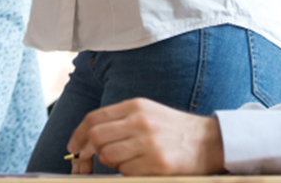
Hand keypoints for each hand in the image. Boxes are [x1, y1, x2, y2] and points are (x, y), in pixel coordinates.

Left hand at [67, 98, 224, 175]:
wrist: (208, 141)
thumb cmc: (173, 129)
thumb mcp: (147, 112)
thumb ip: (120, 120)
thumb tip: (88, 136)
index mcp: (135, 106)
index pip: (94, 118)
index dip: (78, 134)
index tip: (73, 147)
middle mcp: (140, 122)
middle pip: (97, 137)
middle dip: (89, 151)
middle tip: (92, 159)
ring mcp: (148, 144)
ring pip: (109, 157)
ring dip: (111, 163)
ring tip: (127, 160)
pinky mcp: (156, 165)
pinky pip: (126, 173)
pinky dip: (127, 173)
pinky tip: (141, 167)